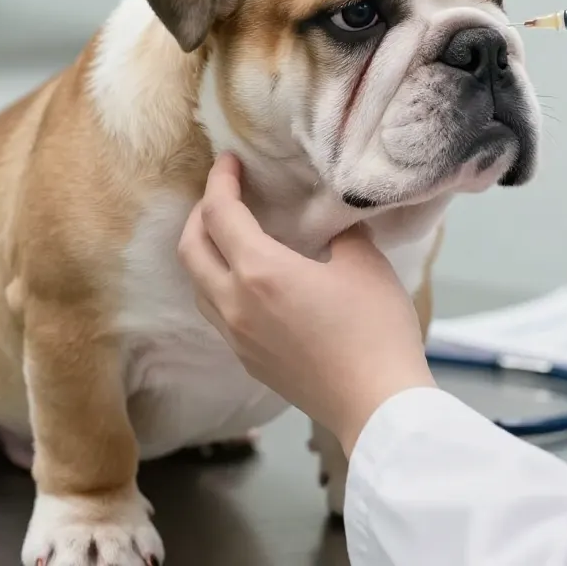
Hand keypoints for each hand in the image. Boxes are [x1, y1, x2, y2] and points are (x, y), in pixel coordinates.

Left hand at [178, 153, 435, 455]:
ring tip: (230, 234)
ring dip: (204, 252)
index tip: (229, 161)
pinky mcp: (247, 360)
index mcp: (259, 272)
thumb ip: (340, 233)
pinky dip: (218, 282)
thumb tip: (332, 223)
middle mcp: (234, 303)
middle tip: (224, 194)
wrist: (376, 404)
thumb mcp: (364, 263)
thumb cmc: (375, 330)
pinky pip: (216, 311)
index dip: (219, 181)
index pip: (220, 214)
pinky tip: (248, 280)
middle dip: (200, 214)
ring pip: (197, 283)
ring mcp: (237, 336)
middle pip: (190, 248)